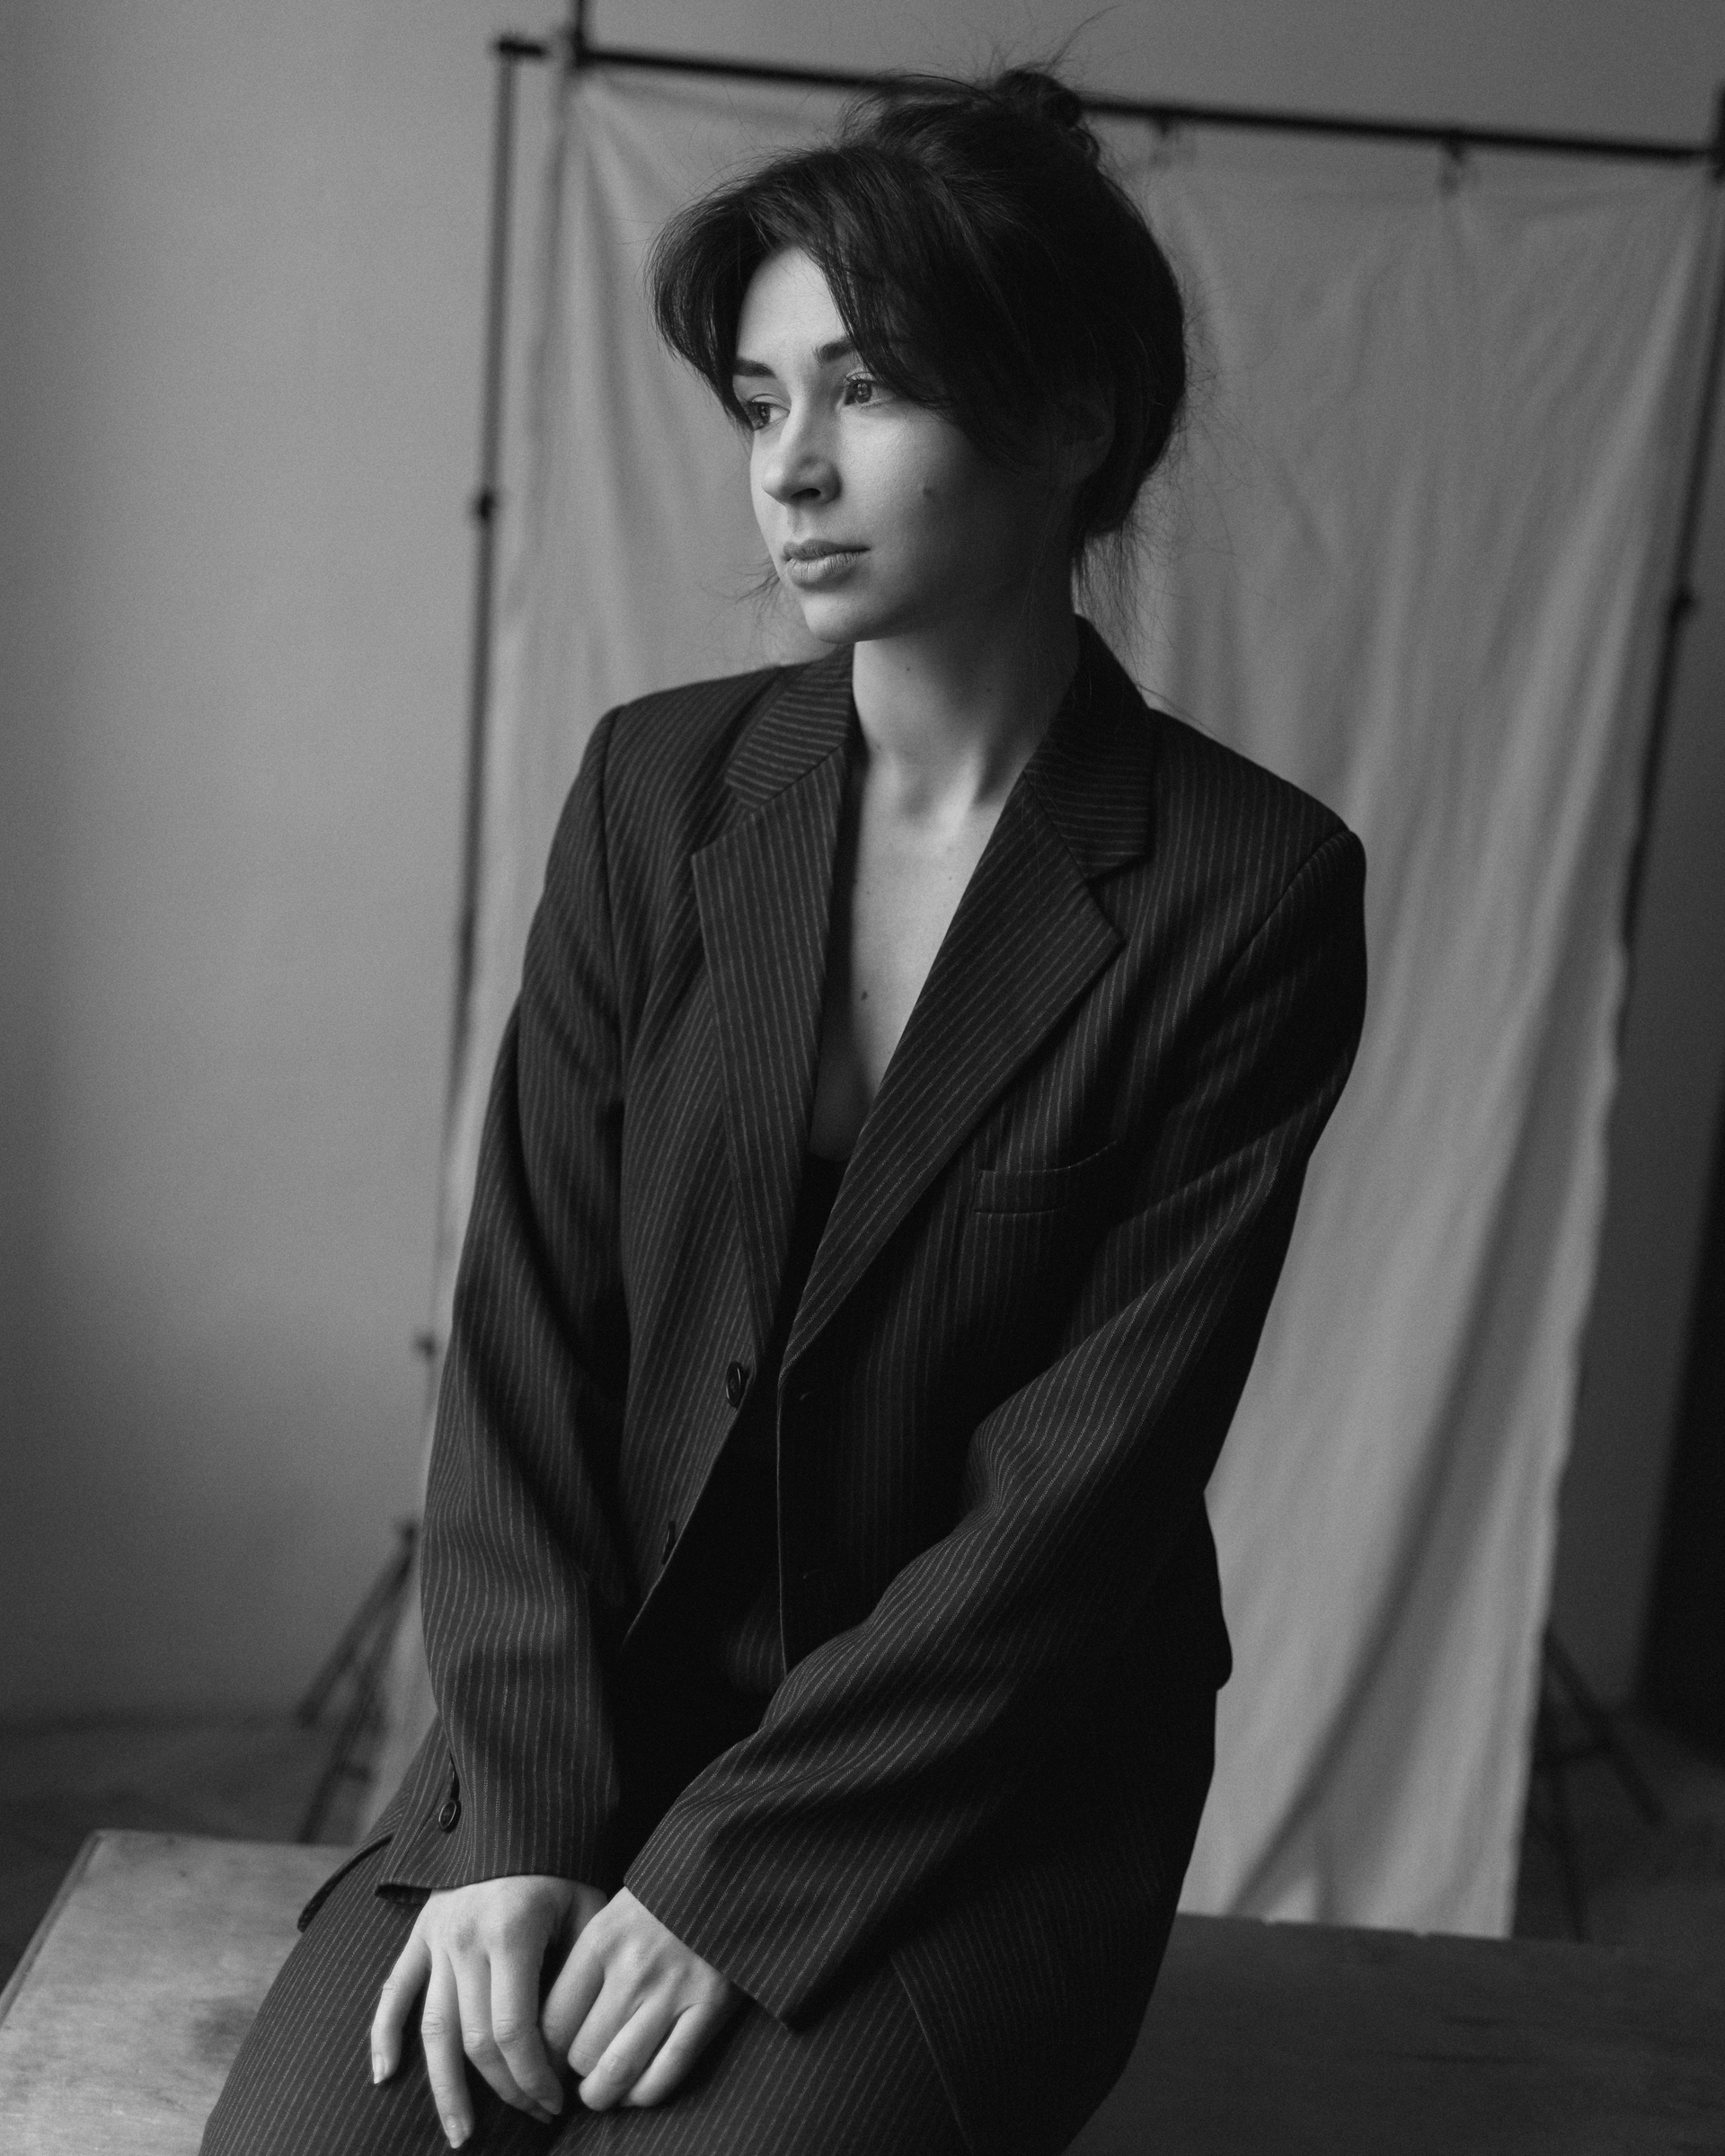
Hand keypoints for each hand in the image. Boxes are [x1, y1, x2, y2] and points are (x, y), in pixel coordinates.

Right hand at [371, 1872, 608, 2147]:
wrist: (518, 1816)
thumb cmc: (562, 1867)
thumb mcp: (587, 1908)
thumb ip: (579, 1972)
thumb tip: (573, 2046)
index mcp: (511, 1932)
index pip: (512, 2029)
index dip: (531, 2076)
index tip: (554, 2102)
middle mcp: (466, 1939)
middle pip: (475, 2040)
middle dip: (506, 2088)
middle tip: (533, 2114)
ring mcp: (436, 1938)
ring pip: (433, 2029)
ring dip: (446, 2088)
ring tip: (460, 2134)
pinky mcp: (419, 1935)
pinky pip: (394, 1992)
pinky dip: (383, 2036)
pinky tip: (384, 2077)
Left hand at [540, 1887, 742, 2111]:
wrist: (728, 1872)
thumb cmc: (660, 1902)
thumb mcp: (613, 1916)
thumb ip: (585, 1967)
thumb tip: (549, 2036)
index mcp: (601, 1939)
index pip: (552, 2021)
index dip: (543, 2057)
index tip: (547, 2065)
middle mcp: (633, 1966)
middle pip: (582, 2052)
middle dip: (576, 2075)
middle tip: (579, 2076)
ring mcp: (674, 1988)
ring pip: (618, 2071)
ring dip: (604, 2095)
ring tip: (601, 2093)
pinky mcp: (711, 2004)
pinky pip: (667, 2072)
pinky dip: (645, 2094)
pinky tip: (637, 2091)